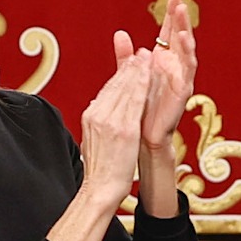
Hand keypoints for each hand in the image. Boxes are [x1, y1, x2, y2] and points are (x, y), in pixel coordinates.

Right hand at [79, 50, 151, 204]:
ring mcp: (110, 121)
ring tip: (148, 57)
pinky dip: (141, 85)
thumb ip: (99, 122)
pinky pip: (134, 101)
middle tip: (142, 52)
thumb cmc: (102, 168)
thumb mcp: (95, 139)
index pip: (108, 90)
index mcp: (91, 116)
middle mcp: (98, 115)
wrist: (100, 187)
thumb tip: (101, 110)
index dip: (121, 74)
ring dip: (138, 70)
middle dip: (130, 67)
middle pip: (116, 85)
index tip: (131, 63)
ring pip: (125, 89)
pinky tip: (149, 74)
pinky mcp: (123, 129)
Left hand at [141, 0, 196, 150]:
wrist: (143, 137)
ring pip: (186, 49)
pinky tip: (184, 39)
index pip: (169, 32)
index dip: (171, 14)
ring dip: (185, 29)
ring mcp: (181, 78)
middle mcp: (174, 68)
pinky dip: (187, 53)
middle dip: (180, 16)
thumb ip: (126, 57)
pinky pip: (187, 69)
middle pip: (179, 36)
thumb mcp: (131, 77)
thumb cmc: (141, 110)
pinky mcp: (183, 91)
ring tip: (182, 12)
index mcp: (163, 62)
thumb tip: (121, 33)